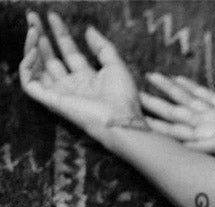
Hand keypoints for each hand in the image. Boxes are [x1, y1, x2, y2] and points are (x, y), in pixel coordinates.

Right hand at [19, 11, 143, 139]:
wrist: (120, 118)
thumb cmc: (123, 97)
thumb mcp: (116, 65)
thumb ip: (102, 47)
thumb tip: (88, 29)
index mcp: (87, 78)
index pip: (69, 52)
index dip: (60, 34)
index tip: (52, 16)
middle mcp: (72, 86)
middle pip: (50, 58)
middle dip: (41, 37)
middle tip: (33, 17)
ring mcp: (61, 94)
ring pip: (37, 69)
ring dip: (32, 48)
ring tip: (32, 30)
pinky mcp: (52, 101)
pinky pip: (30, 83)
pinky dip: (27, 66)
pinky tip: (33, 50)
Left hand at [141, 74, 214, 158]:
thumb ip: (208, 146)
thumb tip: (183, 150)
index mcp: (206, 140)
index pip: (174, 132)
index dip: (156, 125)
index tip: (136, 119)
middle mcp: (208, 129)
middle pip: (176, 113)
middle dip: (157, 104)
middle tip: (135, 94)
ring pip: (188, 100)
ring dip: (170, 90)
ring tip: (152, 77)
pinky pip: (205, 94)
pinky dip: (192, 86)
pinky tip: (179, 79)